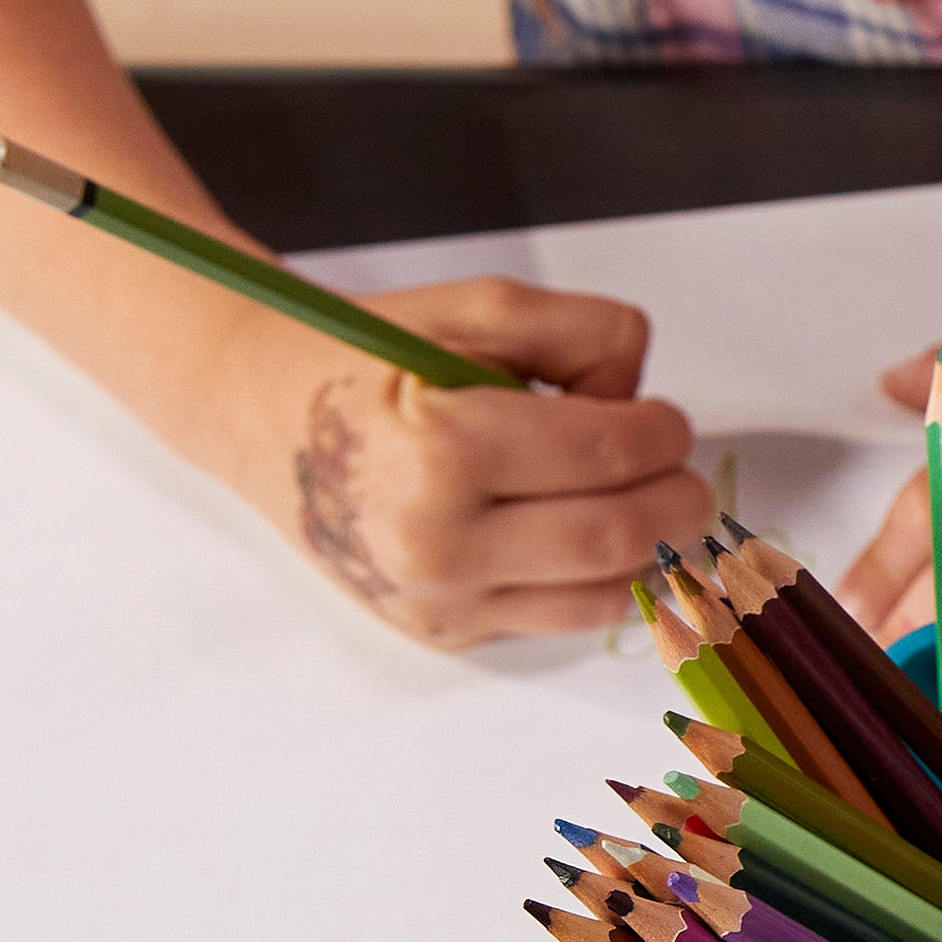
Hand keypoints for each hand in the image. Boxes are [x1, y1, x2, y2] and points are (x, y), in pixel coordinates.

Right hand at [213, 277, 709, 647]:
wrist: (261, 418)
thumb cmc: (367, 357)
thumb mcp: (477, 309)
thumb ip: (582, 335)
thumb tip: (640, 404)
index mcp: (444, 453)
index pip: (610, 457)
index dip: (663, 434)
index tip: (665, 418)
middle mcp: (439, 543)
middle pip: (618, 537)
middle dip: (676, 498)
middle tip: (680, 469)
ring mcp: (439, 600)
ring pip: (601, 595)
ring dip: (648, 548)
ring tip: (644, 500)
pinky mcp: (444, 632)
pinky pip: (558, 618)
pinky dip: (596, 578)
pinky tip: (590, 531)